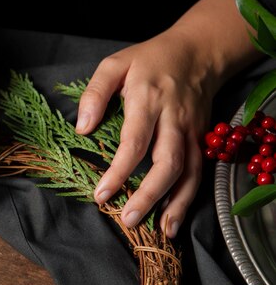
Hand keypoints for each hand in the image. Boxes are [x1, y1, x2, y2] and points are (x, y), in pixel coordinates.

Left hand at [75, 30, 215, 237]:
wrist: (197, 53)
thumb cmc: (148, 60)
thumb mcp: (114, 64)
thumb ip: (95, 93)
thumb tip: (82, 128)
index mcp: (149, 99)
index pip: (134, 141)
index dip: (118, 171)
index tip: (101, 195)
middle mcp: (174, 119)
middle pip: (167, 163)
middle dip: (149, 195)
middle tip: (127, 219)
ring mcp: (192, 131)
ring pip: (190, 172)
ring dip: (176, 204)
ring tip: (161, 231)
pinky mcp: (202, 139)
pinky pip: (199, 172)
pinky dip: (189, 197)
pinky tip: (176, 217)